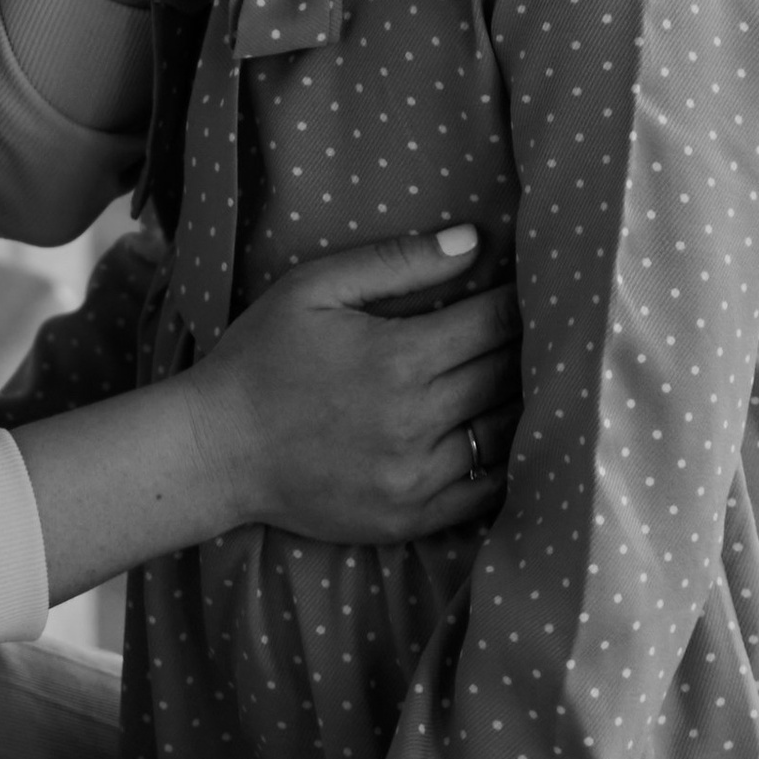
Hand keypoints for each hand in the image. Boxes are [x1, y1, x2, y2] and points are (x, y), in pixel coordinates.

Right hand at [194, 228, 521, 542]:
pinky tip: (512, 437)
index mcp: (400, 358)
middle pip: (509, 376)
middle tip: (542, 329)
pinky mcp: (413, 517)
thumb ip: (396, 261)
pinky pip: (489, 491)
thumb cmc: (261, 357)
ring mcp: (419, 477)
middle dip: (529, 346)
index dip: (521, 303)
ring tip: (535, 379)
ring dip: (526, 402)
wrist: (215, 450)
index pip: (495, 324)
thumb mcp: (314, 287)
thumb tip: (474, 240)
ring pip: (507, 432)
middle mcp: (419, 421)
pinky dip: (511, 462)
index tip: (532, 289)